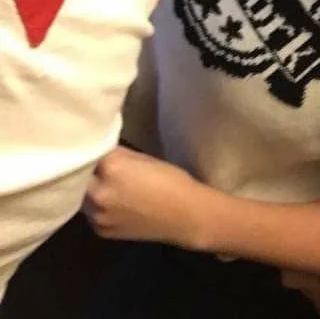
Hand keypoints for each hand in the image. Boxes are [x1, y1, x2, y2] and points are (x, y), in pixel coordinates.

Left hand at [84, 146, 207, 250]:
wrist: (184, 216)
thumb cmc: (170, 180)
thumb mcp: (144, 158)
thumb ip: (118, 154)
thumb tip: (101, 150)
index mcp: (112, 168)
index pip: (89, 151)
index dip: (92, 146)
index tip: (90, 143)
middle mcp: (99, 193)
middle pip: (79, 175)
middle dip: (85, 168)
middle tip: (93, 162)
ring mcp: (97, 215)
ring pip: (81, 195)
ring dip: (88, 187)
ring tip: (101, 181)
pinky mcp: (100, 231)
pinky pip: (90, 213)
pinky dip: (95, 205)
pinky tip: (111, 200)